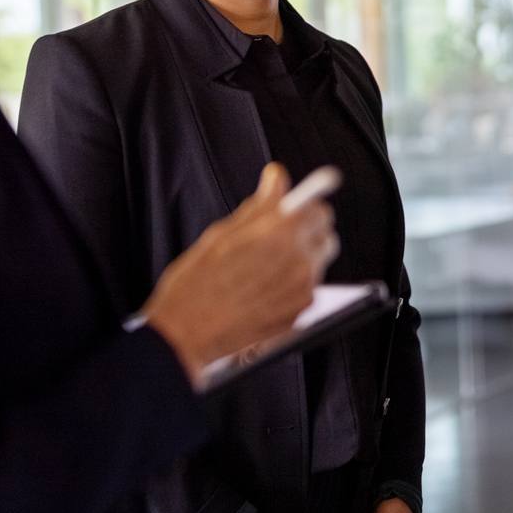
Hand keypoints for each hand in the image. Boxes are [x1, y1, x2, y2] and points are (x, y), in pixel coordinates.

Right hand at [143, 164, 338, 378]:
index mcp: (278, 233)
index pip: (317, 207)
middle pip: (326, 233)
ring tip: (266, 265)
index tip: (296, 207)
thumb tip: (277, 178)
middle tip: (281, 235)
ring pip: (319, 261)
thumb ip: (259, 205)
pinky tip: (265, 287)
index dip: (305, 206)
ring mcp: (303, 290)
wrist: (186, 334)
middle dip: (307, 230)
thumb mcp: (221, 233)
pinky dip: (294, 283)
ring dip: (302, 256)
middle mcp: (298, 260)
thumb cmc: (196, 284)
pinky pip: (309, 287)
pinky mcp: (300, 313)